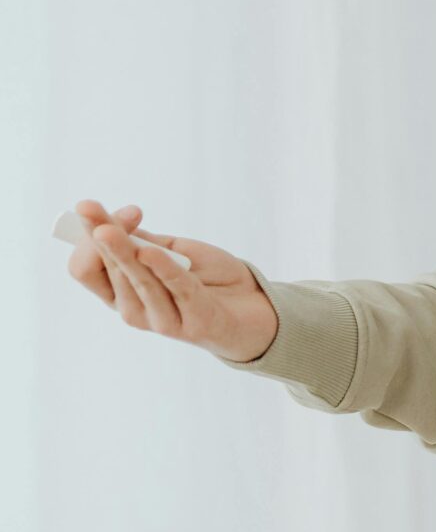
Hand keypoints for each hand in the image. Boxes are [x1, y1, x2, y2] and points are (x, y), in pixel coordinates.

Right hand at [61, 198, 278, 363]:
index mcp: (120, 293)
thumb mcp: (172, 252)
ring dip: (122, 251)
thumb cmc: (208, 277)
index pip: (84, 268)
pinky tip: (151, 253)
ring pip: (136, 279)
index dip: (89, 238)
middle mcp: (132, 309)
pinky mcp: (194, 322)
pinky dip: (164, 268)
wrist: (254, 306)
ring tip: (109, 229)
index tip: (104, 210)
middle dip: (103, 234)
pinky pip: (177, 288)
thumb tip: (110, 221)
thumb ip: (143, 241)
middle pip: (105, 269)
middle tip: (95, 208)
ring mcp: (161, 320)